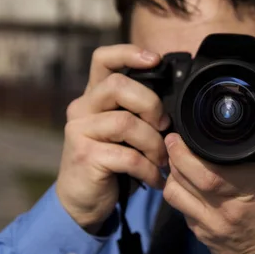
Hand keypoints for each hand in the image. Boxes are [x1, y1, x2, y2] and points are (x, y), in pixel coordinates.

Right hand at [56, 45, 170, 232]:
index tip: (155, 59)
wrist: (83, 200)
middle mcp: (82, 108)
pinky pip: (128, 156)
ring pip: (126, 123)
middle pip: (119, 85)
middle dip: (151, 104)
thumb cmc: (112, 163)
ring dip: (154, 144)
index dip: (129, 52)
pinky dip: (149, 169)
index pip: (103, 59)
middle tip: (164, 126)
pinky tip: (155, 179)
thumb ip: (138, 112)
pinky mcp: (85, 156)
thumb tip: (175, 103)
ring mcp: (79, 131)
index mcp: (94, 96)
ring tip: (162, 161)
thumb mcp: (125, 133)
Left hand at [163, 96, 254, 253]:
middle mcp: (225, 212)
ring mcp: (210, 228)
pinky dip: (180, 193)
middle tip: (174, 140)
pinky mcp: (201, 237)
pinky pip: (181, 210)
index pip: (207, 174)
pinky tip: (188, 182)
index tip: (180, 135)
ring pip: (174, 196)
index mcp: (250, 191)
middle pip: (183, 181)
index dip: (185, 154)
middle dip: (173, 157)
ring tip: (179, 160)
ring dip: (172, 175)